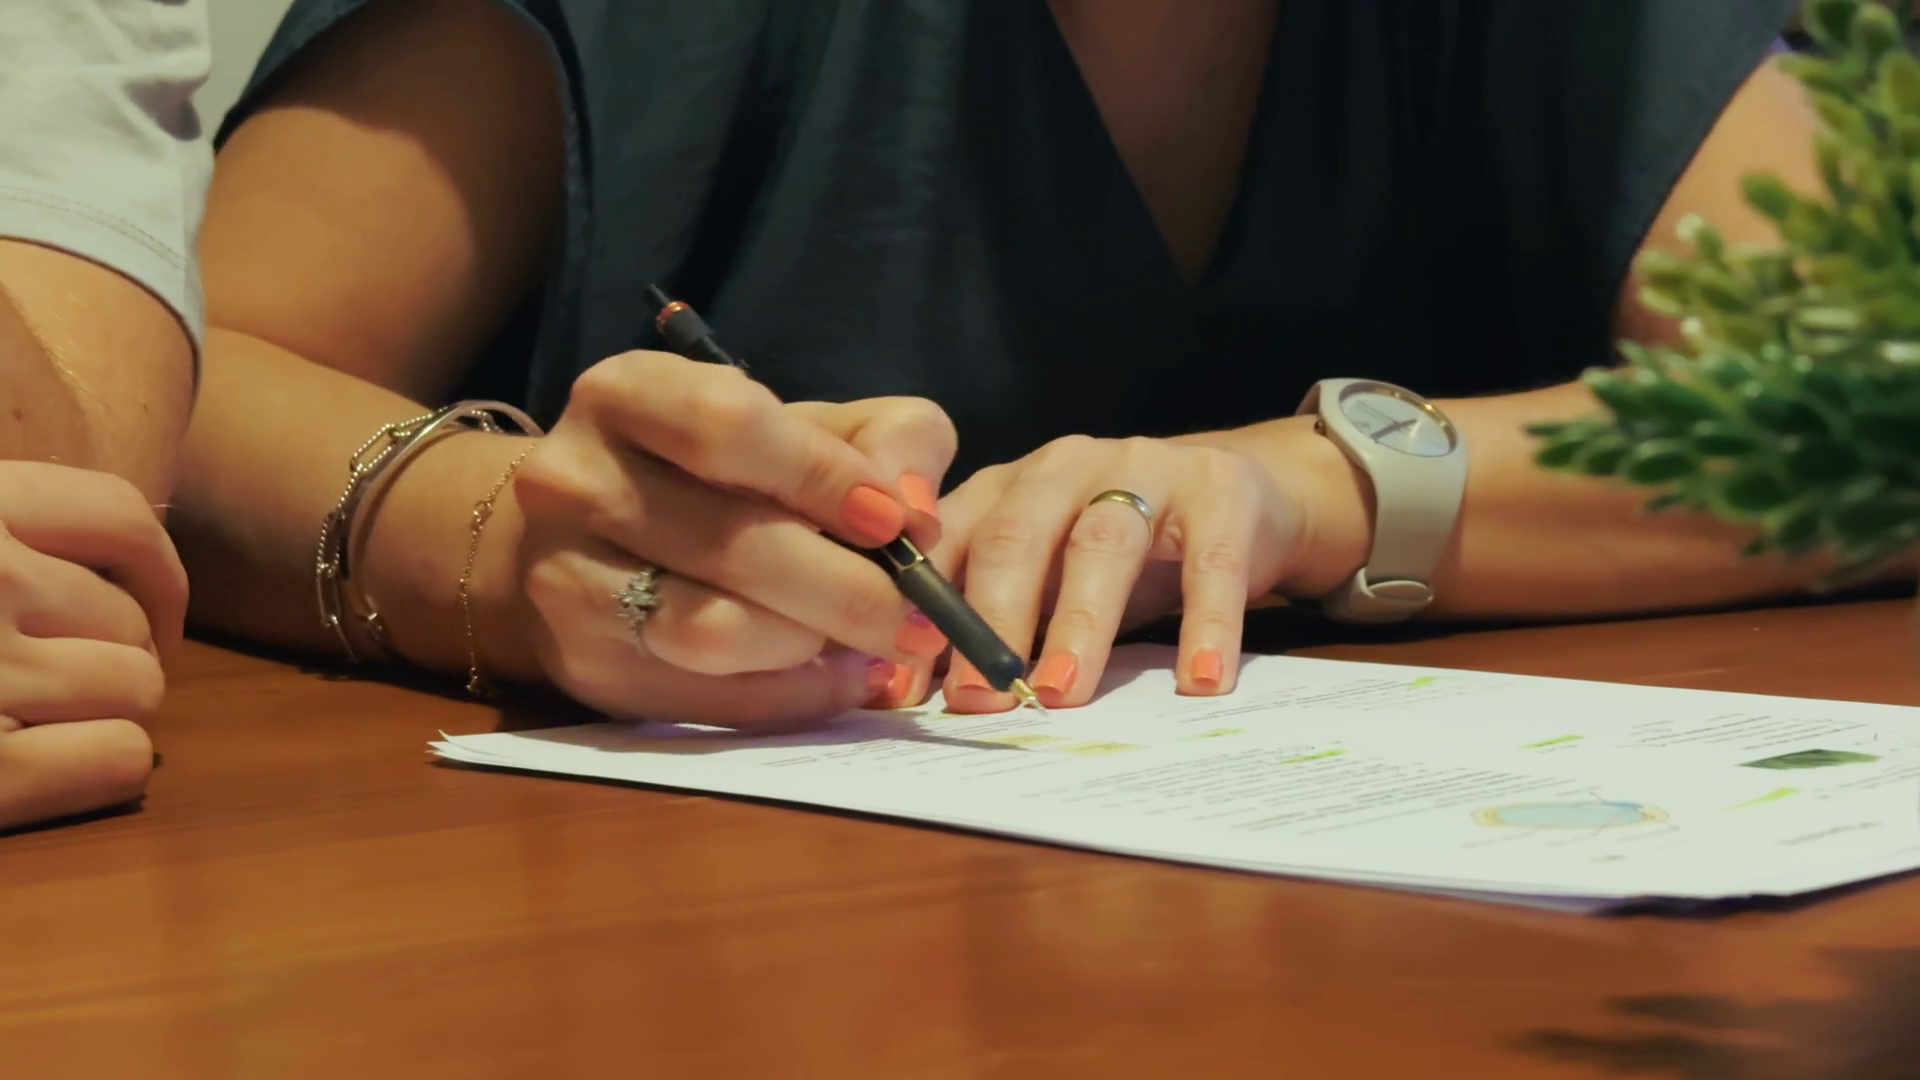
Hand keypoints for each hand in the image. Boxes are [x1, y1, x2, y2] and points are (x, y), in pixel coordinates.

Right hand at [0, 463, 186, 830]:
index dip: (147, 573)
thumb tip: (132, 538)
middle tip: (44, 690)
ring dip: (99, 716)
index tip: (136, 612)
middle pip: (130, 617)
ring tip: (20, 727)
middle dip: (107, 659)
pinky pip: (118, 755)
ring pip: (136, 686)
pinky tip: (46, 773)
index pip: (117, 513)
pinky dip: (100, 769)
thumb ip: (16, 538)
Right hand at [510, 351, 954, 728]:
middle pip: (727, 544)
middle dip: (848, 589)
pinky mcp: (585, 665)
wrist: (591, 538)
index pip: (726, 424)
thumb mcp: (807, 424)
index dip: (822, 476)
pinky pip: (707, 699)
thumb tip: (917, 513)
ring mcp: (564, 579)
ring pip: (710, 630)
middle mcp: (574, 480)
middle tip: (923, 619)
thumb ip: (885, 441)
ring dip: (815, 647)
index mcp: (627, 393)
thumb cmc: (721, 471)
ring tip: (875, 645)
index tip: (895, 523)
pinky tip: (840, 678)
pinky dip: (793, 696)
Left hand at [913, 436, 1304, 712]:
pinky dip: (1205, 625)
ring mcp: (1145, 472)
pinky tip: (1198, 681)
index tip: (899, 689)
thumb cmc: (1121, 553)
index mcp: (1006, 489)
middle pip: (1015, 536)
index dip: (919, 615)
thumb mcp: (1046, 578)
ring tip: (1060, 691)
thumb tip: (908, 698)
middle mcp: (1065, 469)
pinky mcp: (1222, 492)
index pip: (946, 546)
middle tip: (977, 696)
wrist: (1241, 494)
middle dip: (989, 619)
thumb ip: (983, 622)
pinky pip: (1211, 562)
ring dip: (1078, 623)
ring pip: (1102, 544)